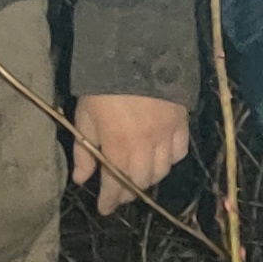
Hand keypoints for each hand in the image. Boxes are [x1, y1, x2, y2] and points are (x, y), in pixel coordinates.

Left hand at [72, 94, 192, 215]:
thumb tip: (81, 179)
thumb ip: (84, 150)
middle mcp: (145, 146)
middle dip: (128, 191)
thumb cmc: (103, 86)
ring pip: (162, 170)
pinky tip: (162, 156)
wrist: (137, 53)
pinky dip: (170, 159)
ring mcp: (166, 135)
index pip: (114, 183)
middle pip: (141, 181)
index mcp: (118, 145)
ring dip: (148, 177)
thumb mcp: (84, 116)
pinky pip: (179, 151)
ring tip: (139, 175)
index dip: (109, 200)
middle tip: (120, 192)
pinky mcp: (181, 123)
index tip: (104, 208)